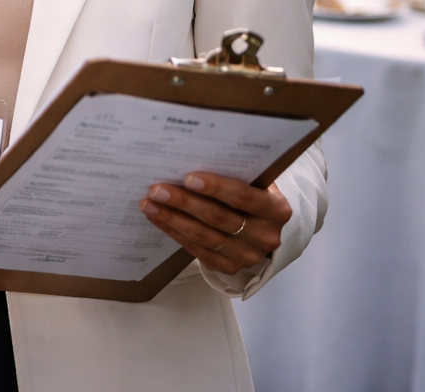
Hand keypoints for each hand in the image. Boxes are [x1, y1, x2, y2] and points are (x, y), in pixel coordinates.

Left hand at [139, 172, 291, 275]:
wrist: (263, 229)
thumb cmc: (253, 195)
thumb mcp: (254, 182)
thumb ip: (234, 173)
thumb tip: (191, 157)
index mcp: (276, 210)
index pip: (243, 197)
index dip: (215, 188)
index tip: (187, 178)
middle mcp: (265, 236)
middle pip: (218, 218)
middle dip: (184, 202)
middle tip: (157, 190)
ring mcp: (247, 255)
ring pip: (203, 236)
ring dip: (172, 218)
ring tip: (149, 203)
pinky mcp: (229, 267)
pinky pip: (196, 249)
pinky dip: (173, 231)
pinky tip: (157, 217)